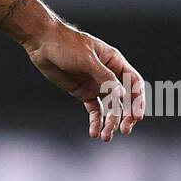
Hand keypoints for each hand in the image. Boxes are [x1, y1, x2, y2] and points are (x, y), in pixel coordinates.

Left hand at [23, 22, 145, 141]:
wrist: (42, 43)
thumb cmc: (66, 44)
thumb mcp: (87, 59)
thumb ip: (104, 77)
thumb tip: (122, 95)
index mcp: (114, 62)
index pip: (133, 83)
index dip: (138, 100)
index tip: (137, 117)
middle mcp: (108, 75)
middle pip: (125, 99)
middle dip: (127, 115)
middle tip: (125, 130)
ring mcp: (96, 85)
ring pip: (110, 108)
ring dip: (111, 123)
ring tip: (106, 137)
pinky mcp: (83, 92)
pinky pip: (94, 110)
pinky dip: (95, 122)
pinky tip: (94, 133)